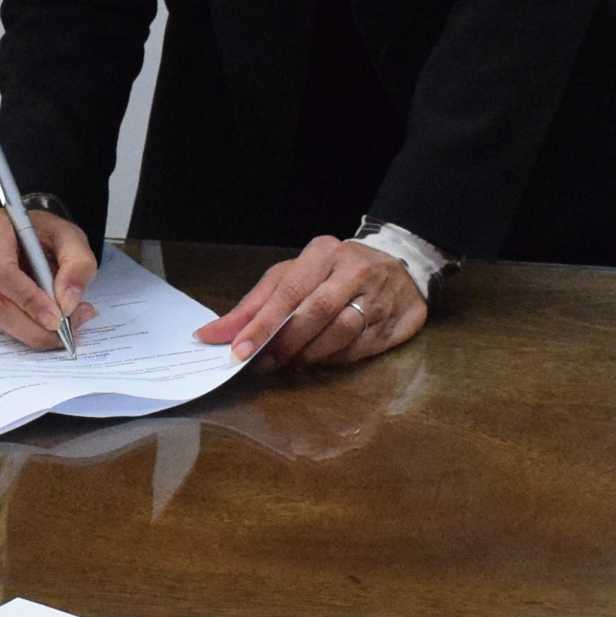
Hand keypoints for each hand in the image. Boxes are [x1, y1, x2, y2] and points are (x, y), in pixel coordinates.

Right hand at [0, 204, 102, 351]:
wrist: (28, 236)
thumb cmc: (44, 234)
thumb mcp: (71, 239)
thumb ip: (78, 265)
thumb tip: (67, 302)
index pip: (1, 271)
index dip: (28, 299)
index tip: (55, 317)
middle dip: (30, 325)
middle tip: (62, 334)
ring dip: (26, 332)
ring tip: (58, 330)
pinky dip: (17, 331)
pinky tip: (38, 325)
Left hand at [198, 233, 429, 369]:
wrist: (400, 270)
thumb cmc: (333, 274)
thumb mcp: (293, 277)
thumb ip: (255, 305)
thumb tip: (215, 334)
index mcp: (323, 253)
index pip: (288, 291)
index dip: (262, 324)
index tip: (239, 350)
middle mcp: (354, 270)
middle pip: (316, 311)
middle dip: (285, 342)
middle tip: (263, 363)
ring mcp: (378, 296)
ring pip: (340, 332)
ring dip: (309, 354)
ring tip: (289, 364)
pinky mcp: (393, 322)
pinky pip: (358, 348)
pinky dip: (332, 359)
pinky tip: (318, 360)